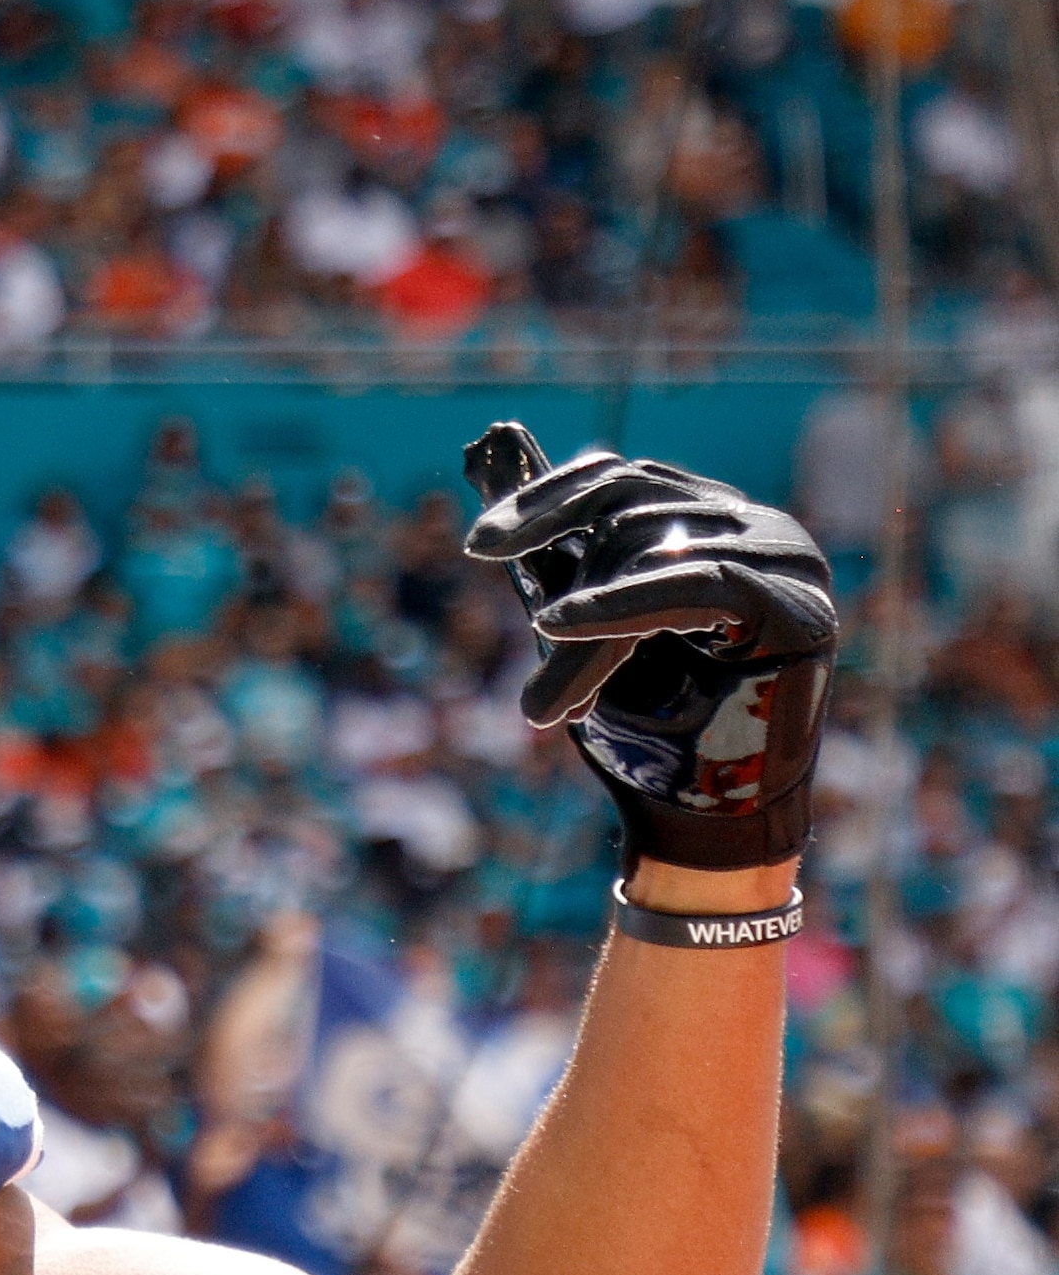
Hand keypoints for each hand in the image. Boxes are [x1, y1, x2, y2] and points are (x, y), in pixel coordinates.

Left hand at [459, 424, 835, 872]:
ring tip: (554, 705)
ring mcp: (785, 561)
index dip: (545, 500)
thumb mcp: (577, 627)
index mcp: (706, 523)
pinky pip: (696, 583)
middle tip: (529, 632)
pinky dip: (621, 606)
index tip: (475, 545)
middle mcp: (753, 528)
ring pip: (651, 553)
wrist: (695, 820)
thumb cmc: (642, 728)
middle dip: (567, 576)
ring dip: (587, 635)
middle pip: (631, 510)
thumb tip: (487, 454)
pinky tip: (560, 624)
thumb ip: (550, 552)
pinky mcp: (798, 607)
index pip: (620, 479)